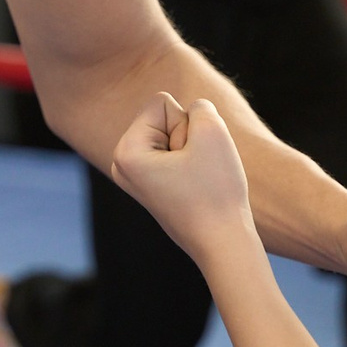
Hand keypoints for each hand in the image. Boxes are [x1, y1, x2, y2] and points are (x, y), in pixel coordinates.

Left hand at [110, 92, 257, 262]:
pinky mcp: (152, 184)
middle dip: (188, 138)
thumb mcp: (212, 131)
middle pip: (165, 118)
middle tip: (195, 173)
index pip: (163, 102)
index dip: (186, 125)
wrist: (224, 244)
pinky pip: (178, 153)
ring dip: (193, 151)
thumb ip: (199, 106)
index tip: (190, 160)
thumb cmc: (217, 190)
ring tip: (196, 181)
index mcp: (125, 151)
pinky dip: (193, 164)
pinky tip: (195, 188)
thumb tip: (190, 114)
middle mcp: (121, 163)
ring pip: (175, 135)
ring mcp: (135, 176)